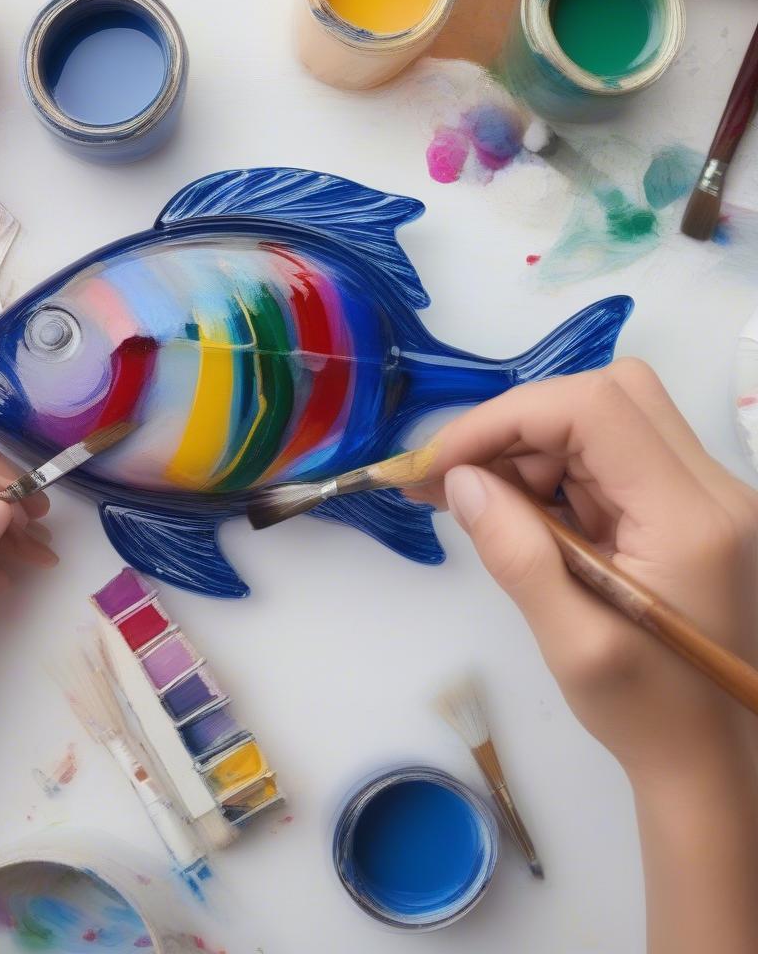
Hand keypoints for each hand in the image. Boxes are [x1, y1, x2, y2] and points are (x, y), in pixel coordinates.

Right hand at [409, 359, 757, 953]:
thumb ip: (516, 553)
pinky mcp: (685, 507)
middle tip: (457, 478)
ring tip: (476, 498)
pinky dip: (554, 470)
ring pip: (605, 418)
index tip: (442, 462)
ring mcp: (702, 494)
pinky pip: (610, 455)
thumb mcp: (572, 644)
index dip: (508, 419)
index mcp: (691, 518)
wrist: (713, 759)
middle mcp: (709, 488)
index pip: (596, 410)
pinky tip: (520, 510)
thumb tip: (458, 479)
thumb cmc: (648, 714)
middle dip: (518, 426)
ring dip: (531, 447)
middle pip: (606, 397)